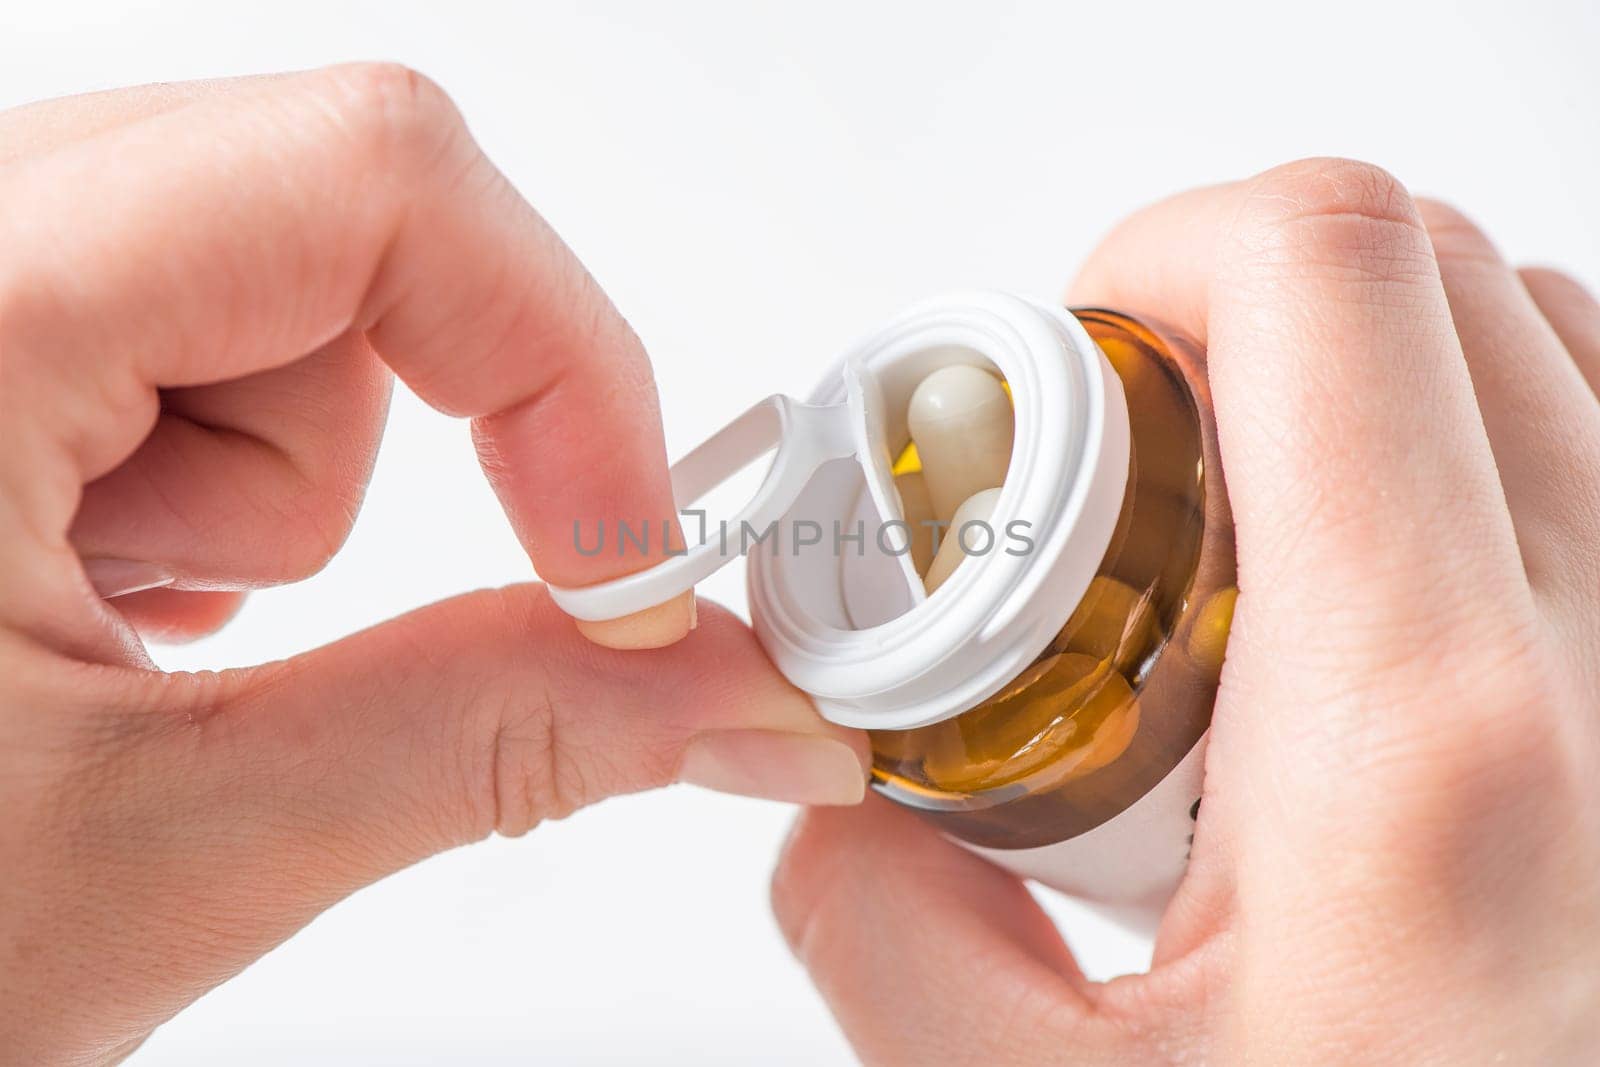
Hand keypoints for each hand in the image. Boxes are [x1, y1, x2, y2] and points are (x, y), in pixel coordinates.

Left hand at [0, 66, 867, 1063]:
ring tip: (138, 641)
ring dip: (271, 492)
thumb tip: (731, 699)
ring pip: (268, 291)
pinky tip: (98, 602)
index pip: (375, 176)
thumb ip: (492, 738)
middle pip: (336, 218)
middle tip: (344, 620)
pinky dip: (207, 483)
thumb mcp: (162, 848)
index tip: (622, 560)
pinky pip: (182, 336)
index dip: (560, 358)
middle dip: (405, 446)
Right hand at [773, 159, 1599, 1064]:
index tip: (1065, 367)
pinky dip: (1480, 440)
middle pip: (1421, 274)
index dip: (1156, 255)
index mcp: (1428, 733)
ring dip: (1358, 373)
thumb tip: (830, 816)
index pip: (1322, 276)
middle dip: (1223, 318)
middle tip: (1123, 472)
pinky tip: (1370, 587)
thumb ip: (888, 936)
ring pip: (1538, 337)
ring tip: (1242, 539)